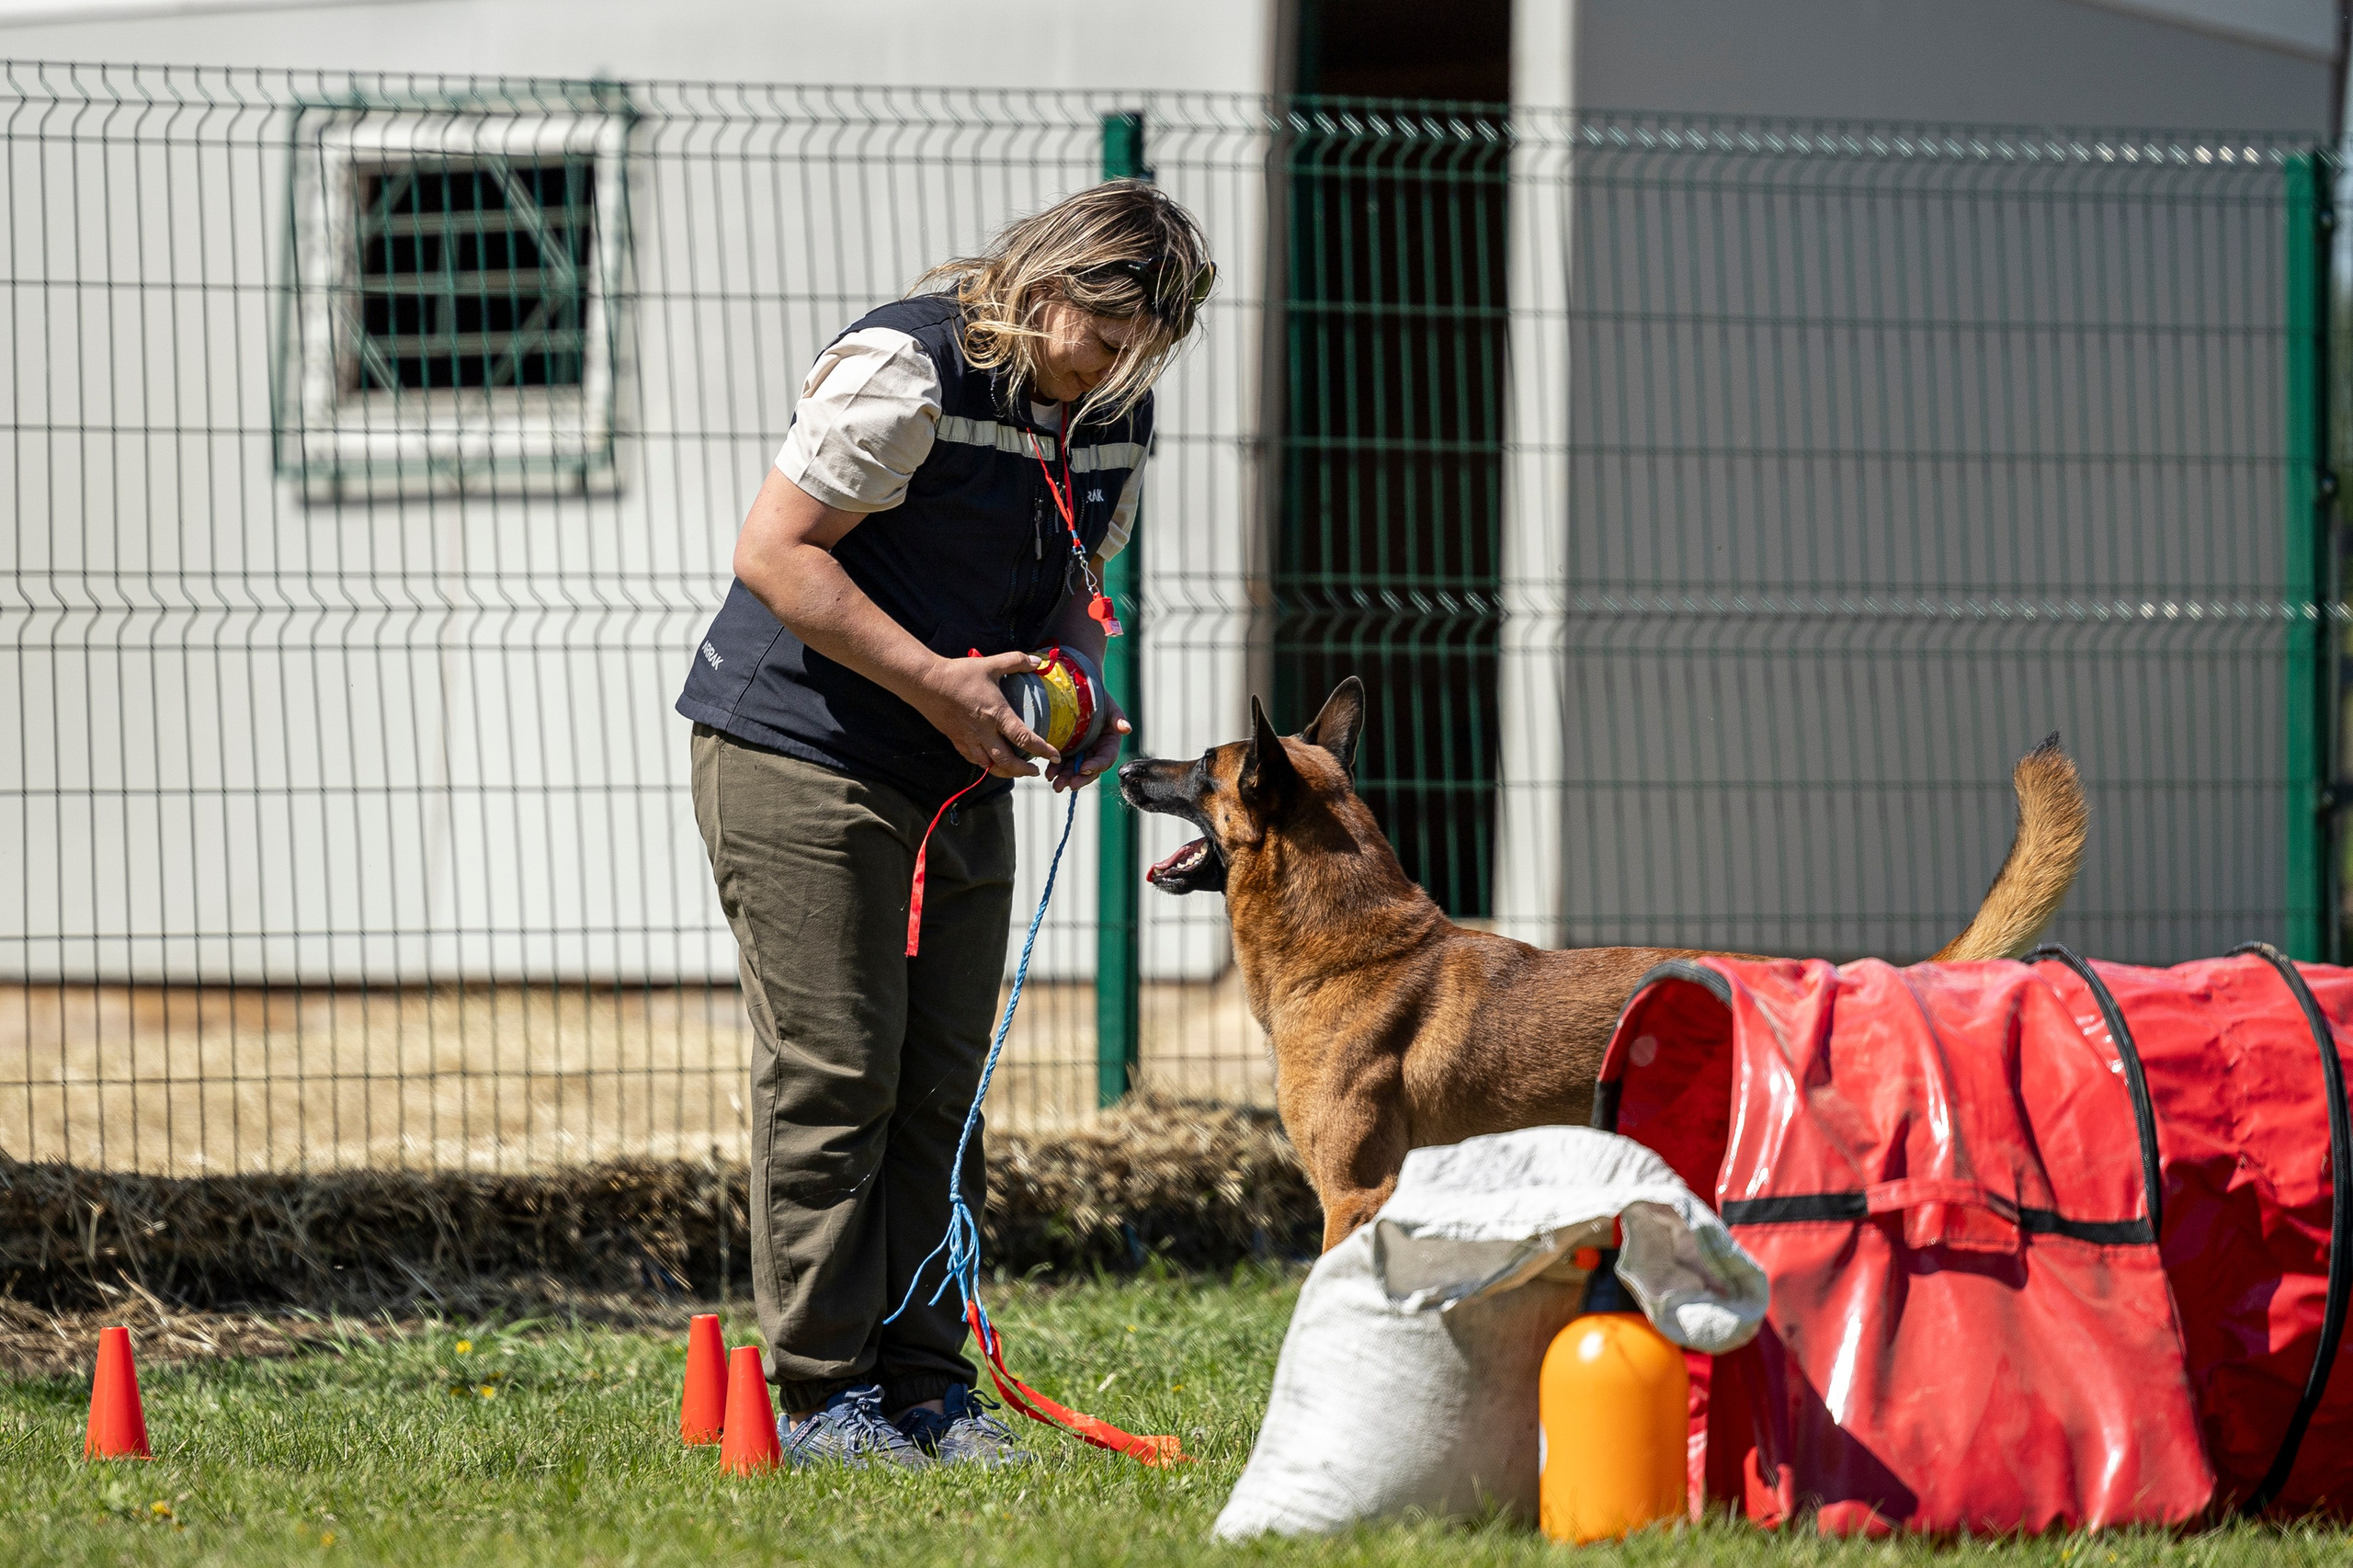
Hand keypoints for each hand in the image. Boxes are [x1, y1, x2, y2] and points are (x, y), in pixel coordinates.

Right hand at [913, 652, 1061, 777]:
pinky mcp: (956, 740)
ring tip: (1016, 770)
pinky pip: (973, 759)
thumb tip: (1038, 661)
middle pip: (1007, 762)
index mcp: (997, 714)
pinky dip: (985, 764)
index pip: (1024, 738)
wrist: (925, 683)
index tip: (1055, 755)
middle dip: (1024, 770)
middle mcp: (984, 732)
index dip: (1042, 750)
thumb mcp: (991, 664)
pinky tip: (990, 761)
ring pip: (989, 765)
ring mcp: (969, 739)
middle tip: (1036, 770)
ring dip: (1005, 771)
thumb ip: (1016, 661)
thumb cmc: (959, 674)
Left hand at [1050, 693, 1130, 791]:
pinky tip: (1049, 774)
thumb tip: (1127, 729)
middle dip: (1079, 779)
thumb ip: (1117, 717)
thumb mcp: (1108, 706)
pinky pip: (1062, 764)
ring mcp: (1081, 753)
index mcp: (1109, 744)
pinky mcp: (1067, 752)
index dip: (1096, 765)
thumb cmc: (1097, 698)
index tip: (1084, 768)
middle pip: (1090, 770)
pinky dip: (1056, 770)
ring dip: (1065, 779)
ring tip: (1055, 784)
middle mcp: (1096, 752)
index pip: (1105, 759)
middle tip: (1069, 785)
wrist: (1078, 692)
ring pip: (1074, 770)